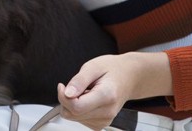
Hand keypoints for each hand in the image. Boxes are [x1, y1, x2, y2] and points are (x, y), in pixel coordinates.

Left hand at [57, 52, 171, 130]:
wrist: (129, 77)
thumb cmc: (112, 69)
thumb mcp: (93, 66)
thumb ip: (79, 80)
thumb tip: (66, 93)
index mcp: (106, 96)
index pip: (76, 106)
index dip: (63, 96)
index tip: (62, 85)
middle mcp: (107, 112)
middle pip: (72, 114)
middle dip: (66, 99)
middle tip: (75, 86)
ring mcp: (105, 120)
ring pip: (73, 117)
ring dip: (72, 103)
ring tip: (86, 91)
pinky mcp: (101, 124)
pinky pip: (78, 119)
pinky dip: (78, 108)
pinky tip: (88, 98)